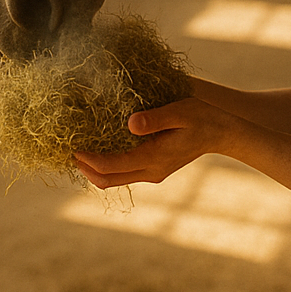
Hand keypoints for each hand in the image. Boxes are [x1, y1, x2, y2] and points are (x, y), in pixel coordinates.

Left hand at [72, 97, 235, 188]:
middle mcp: (151, 171)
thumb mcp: (180, 111)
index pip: (112, 166)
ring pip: (115, 180)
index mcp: (154, 158)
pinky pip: (123, 173)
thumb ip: (155, 118)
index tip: (73, 148)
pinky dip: (107, 166)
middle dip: (86, 169)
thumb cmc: (202, 118)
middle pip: (108, 180)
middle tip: (68, 152)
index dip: (90, 159)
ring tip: (78, 151)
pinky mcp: (154, 170)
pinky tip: (99, 150)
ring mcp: (153, 173)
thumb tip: (129, 123)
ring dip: (94, 169)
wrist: (222, 134)